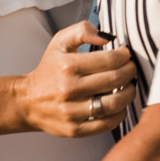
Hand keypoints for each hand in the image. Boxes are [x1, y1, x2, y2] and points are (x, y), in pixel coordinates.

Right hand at [18, 21, 138, 137]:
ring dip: (129, 93)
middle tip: (131, 69)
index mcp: (68, 66)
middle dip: (130, 72)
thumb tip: (107, 37)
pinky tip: (120, 106)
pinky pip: (108, 124)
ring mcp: (72, 112)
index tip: (126, 55)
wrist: (27, 101)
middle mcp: (70, 89)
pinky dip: (120, 114)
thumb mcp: (59, 43)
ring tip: (129, 86)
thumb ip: (82, 31)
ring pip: (115, 103)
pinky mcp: (75, 129)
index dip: (125, 56)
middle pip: (115, 79)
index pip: (110, 59)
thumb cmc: (49, 70)